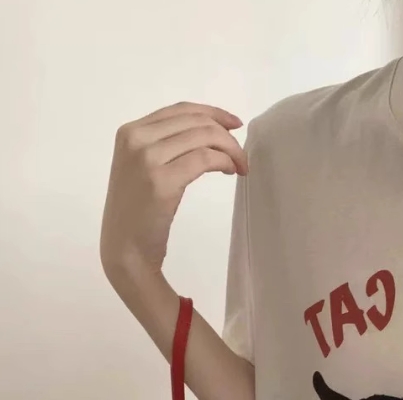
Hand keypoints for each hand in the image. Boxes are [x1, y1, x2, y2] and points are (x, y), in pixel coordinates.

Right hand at [100, 102, 247, 273]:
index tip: (234, 125)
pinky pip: (205, 159)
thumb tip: (205, 132)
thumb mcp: (141, 169)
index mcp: (129, 132)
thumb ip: (162, 146)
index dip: (212, 113)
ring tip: (239, 166)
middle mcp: (136, 139)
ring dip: (230, 149)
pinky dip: (225, 161)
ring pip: (203, 136)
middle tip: (241, 154)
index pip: (180, 110)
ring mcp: (147, 159)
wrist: (124, 250)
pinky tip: (230, 172)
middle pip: (195, 121)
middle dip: (226, 134)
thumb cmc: (136, 215)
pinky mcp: (162, 182)